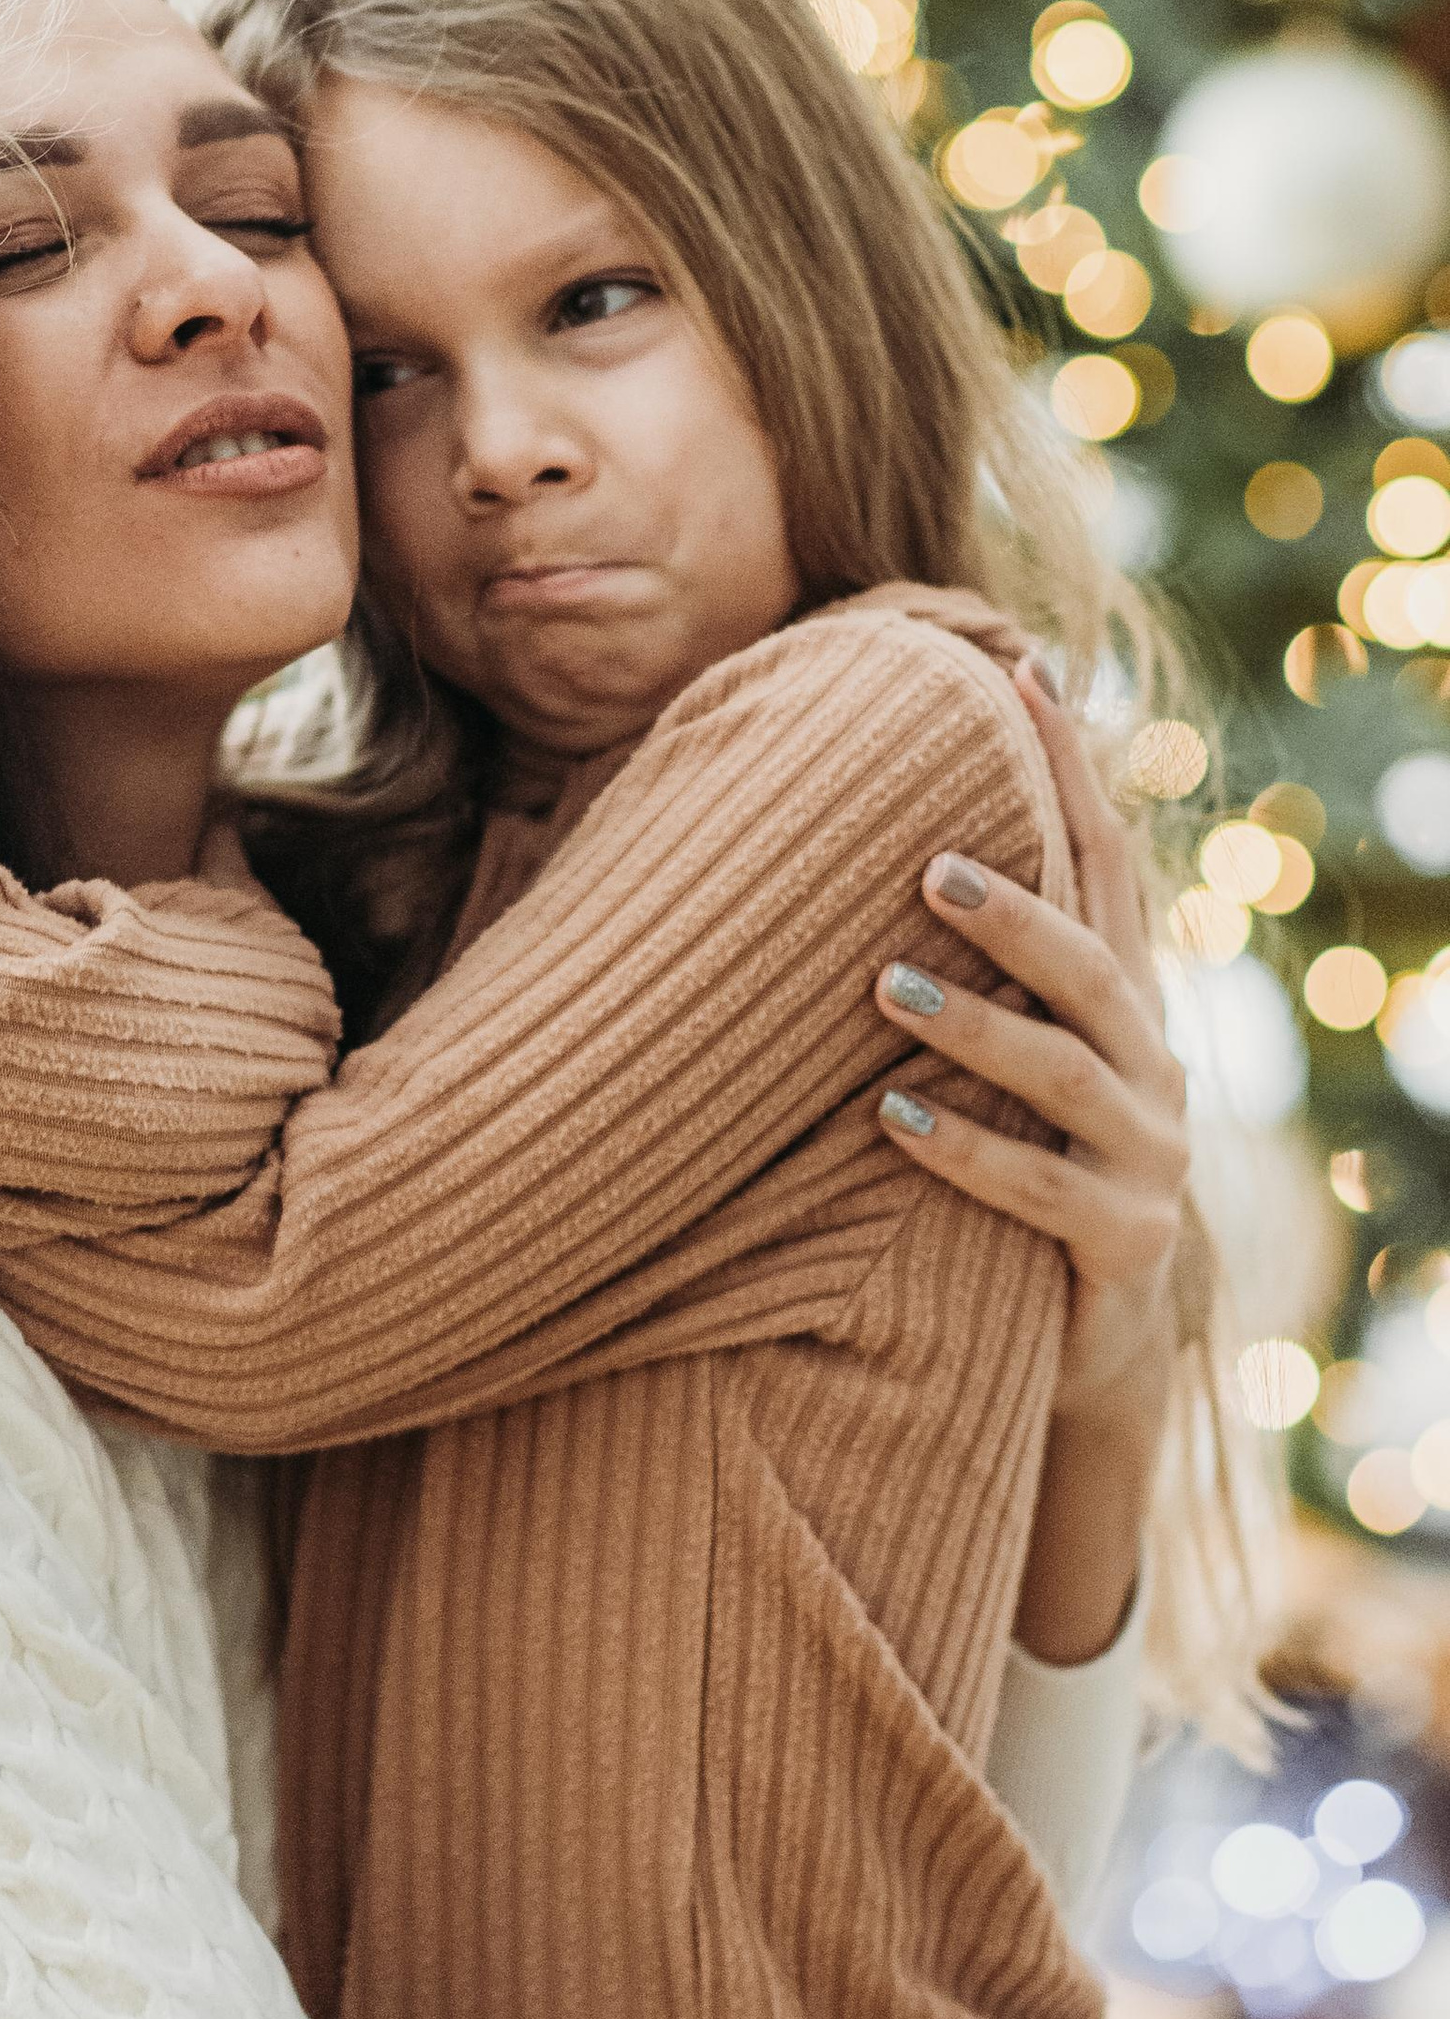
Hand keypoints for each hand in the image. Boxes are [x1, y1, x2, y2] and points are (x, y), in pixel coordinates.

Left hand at [875, 669, 1186, 1431]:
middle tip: (925, 865)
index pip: (1106, 866)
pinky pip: (1038, 1191)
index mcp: (1124, 1004)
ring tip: (883, 985)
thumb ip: (980, 965)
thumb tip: (866, 833)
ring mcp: (1149, 1157)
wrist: (1091, 1343)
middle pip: (1091, 965)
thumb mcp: (1017, 1062)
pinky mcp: (1124, 1242)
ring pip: (1065, 1074)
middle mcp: (1152, 1065)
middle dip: (1013, 913)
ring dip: (973, 1028)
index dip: (1073, 770)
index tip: (1026, 675)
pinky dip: (962, 1151)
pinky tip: (887, 1119)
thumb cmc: (1025, 1170)